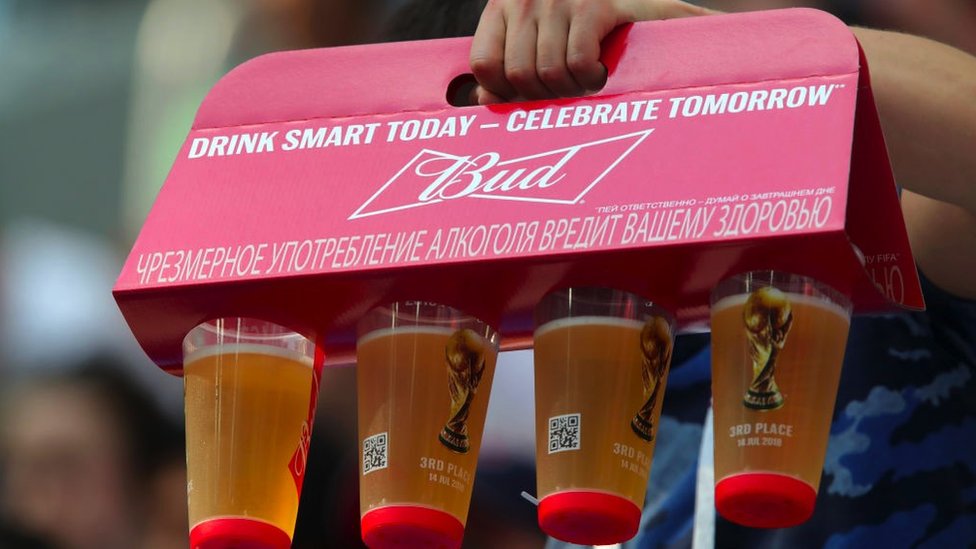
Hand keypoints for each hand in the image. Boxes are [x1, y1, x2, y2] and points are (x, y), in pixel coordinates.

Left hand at [469, 0, 714, 103]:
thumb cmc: (582, 22)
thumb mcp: (535, 36)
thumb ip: (506, 65)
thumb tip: (484, 99)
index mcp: (505, 7)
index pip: (484, 63)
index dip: (503, 91)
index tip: (527, 96)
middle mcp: (526, 0)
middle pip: (519, 76)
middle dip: (545, 96)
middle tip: (566, 92)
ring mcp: (559, 1)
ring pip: (549, 74)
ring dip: (573, 90)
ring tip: (585, 83)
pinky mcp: (594, 7)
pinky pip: (579, 63)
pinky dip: (591, 78)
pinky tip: (600, 72)